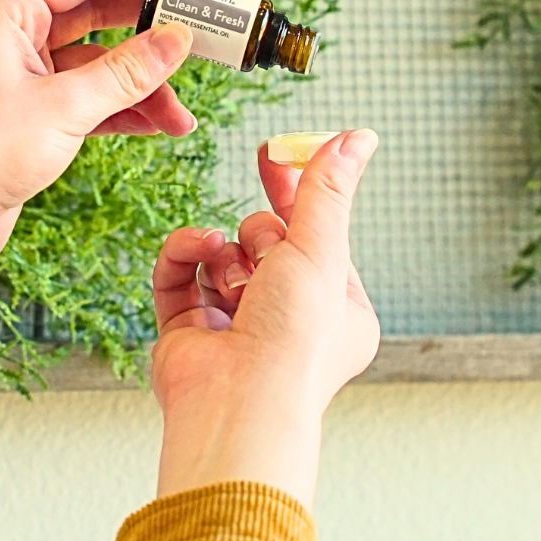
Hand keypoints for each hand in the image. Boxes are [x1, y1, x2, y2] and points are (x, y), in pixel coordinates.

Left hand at [0, 0, 204, 320]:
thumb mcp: (65, 107)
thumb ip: (128, 71)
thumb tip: (178, 39)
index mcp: (7, 8)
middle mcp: (14, 30)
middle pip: (100, 9)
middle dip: (153, 26)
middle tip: (203, 29)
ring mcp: (24, 69)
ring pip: (101, 59)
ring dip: (144, 83)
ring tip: (182, 113)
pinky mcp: (33, 108)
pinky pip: (92, 94)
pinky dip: (125, 108)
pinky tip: (158, 125)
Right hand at [151, 130, 379, 506]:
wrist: (238, 403)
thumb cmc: (295, 340)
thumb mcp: (321, 249)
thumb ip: (328, 189)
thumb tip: (358, 136)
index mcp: (337, 310)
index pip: (318, 234)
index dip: (299, 192)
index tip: (277, 150)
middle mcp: (288, 319)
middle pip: (269, 239)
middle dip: (265, 233)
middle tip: (265, 202)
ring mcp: (236, 325)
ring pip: (225, 253)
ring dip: (230, 252)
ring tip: (239, 277)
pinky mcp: (189, 331)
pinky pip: (181, 271)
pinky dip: (187, 254)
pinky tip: (200, 250)